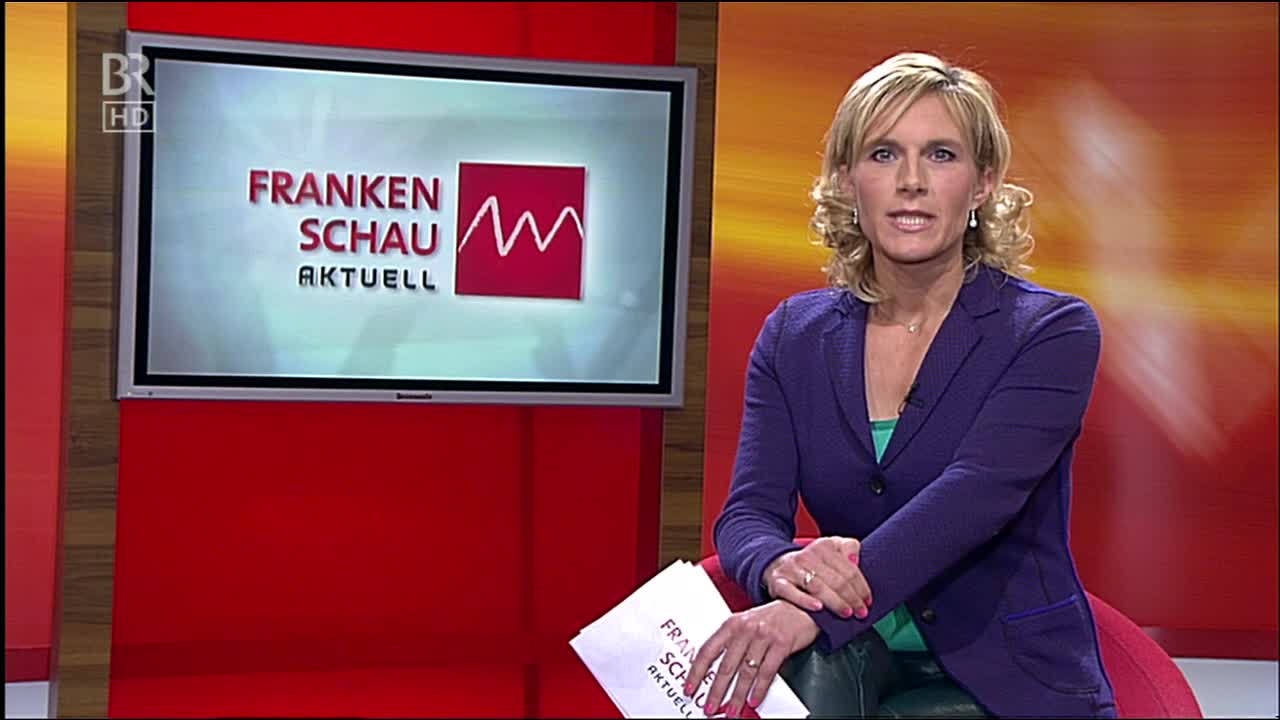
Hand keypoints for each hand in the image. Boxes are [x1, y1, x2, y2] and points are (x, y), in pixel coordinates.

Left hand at [684, 600, 819, 717]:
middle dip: (716, 691)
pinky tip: (754, 700)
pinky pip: (767, 672)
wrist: (801, 606)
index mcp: (732, 624)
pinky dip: (759, 689)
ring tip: (732, 710)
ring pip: (746, 672)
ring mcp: (764, 636)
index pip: (708, 650)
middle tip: (710, 707)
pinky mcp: (781, 644)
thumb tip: (715, 671)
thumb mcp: (746, 623)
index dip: (697, 671)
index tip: (690, 687)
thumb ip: (732, 643)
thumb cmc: (772, 617)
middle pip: (726, 666)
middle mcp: (745, 629)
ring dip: (738, 696)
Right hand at [763, 537, 871, 619]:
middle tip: (861, 612)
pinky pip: (792, 593)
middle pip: (836, 580)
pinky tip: (818, 609)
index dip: (861, 587)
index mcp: (823, 546)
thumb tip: (855, 560)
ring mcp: (791, 569)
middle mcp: (806, 556)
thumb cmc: (812, 561)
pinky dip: (806, 601)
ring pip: (818, 587)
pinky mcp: (778, 582)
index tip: (868, 601)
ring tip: (846, 613)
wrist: (777, 564)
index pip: (848, 569)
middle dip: (852, 598)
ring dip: (835, 602)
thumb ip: (848, 548)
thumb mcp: (832, 547)